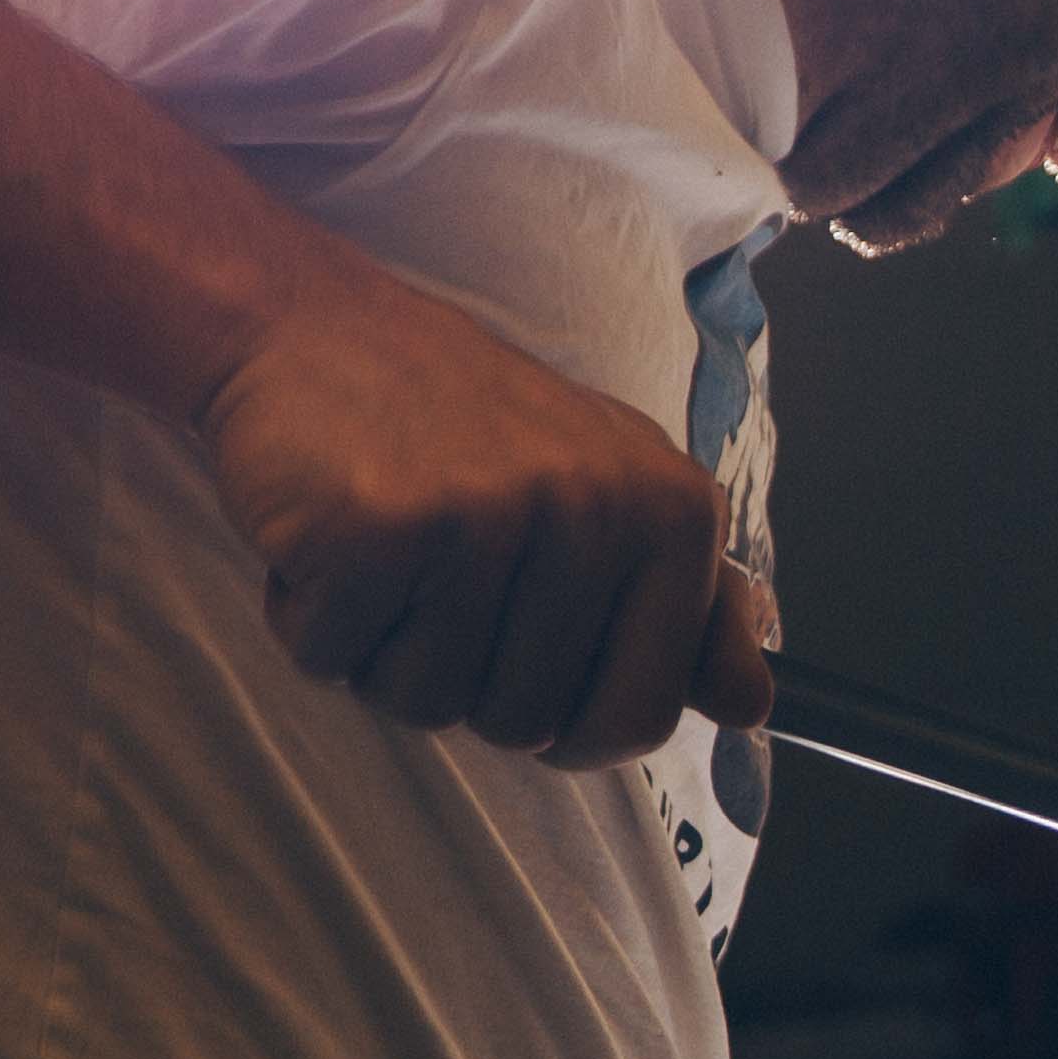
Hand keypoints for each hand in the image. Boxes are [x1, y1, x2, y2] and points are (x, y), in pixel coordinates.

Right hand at [195, 272, 771, 769]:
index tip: (536, 684)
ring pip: (426, 701)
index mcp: (673, 513)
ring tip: (386, 552)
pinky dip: (309, 619)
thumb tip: (750, 708)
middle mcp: (598, 509)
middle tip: (437, 580)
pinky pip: (336, 660)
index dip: (574, 730)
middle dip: (460, 681)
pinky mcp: (384, 528)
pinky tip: (325, 538)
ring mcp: (492, 516)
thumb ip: (692, 609)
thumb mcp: (610, 496)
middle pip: (524, 723)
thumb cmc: (460, 427)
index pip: (643, 714)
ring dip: (382, 653)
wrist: (307, 327)